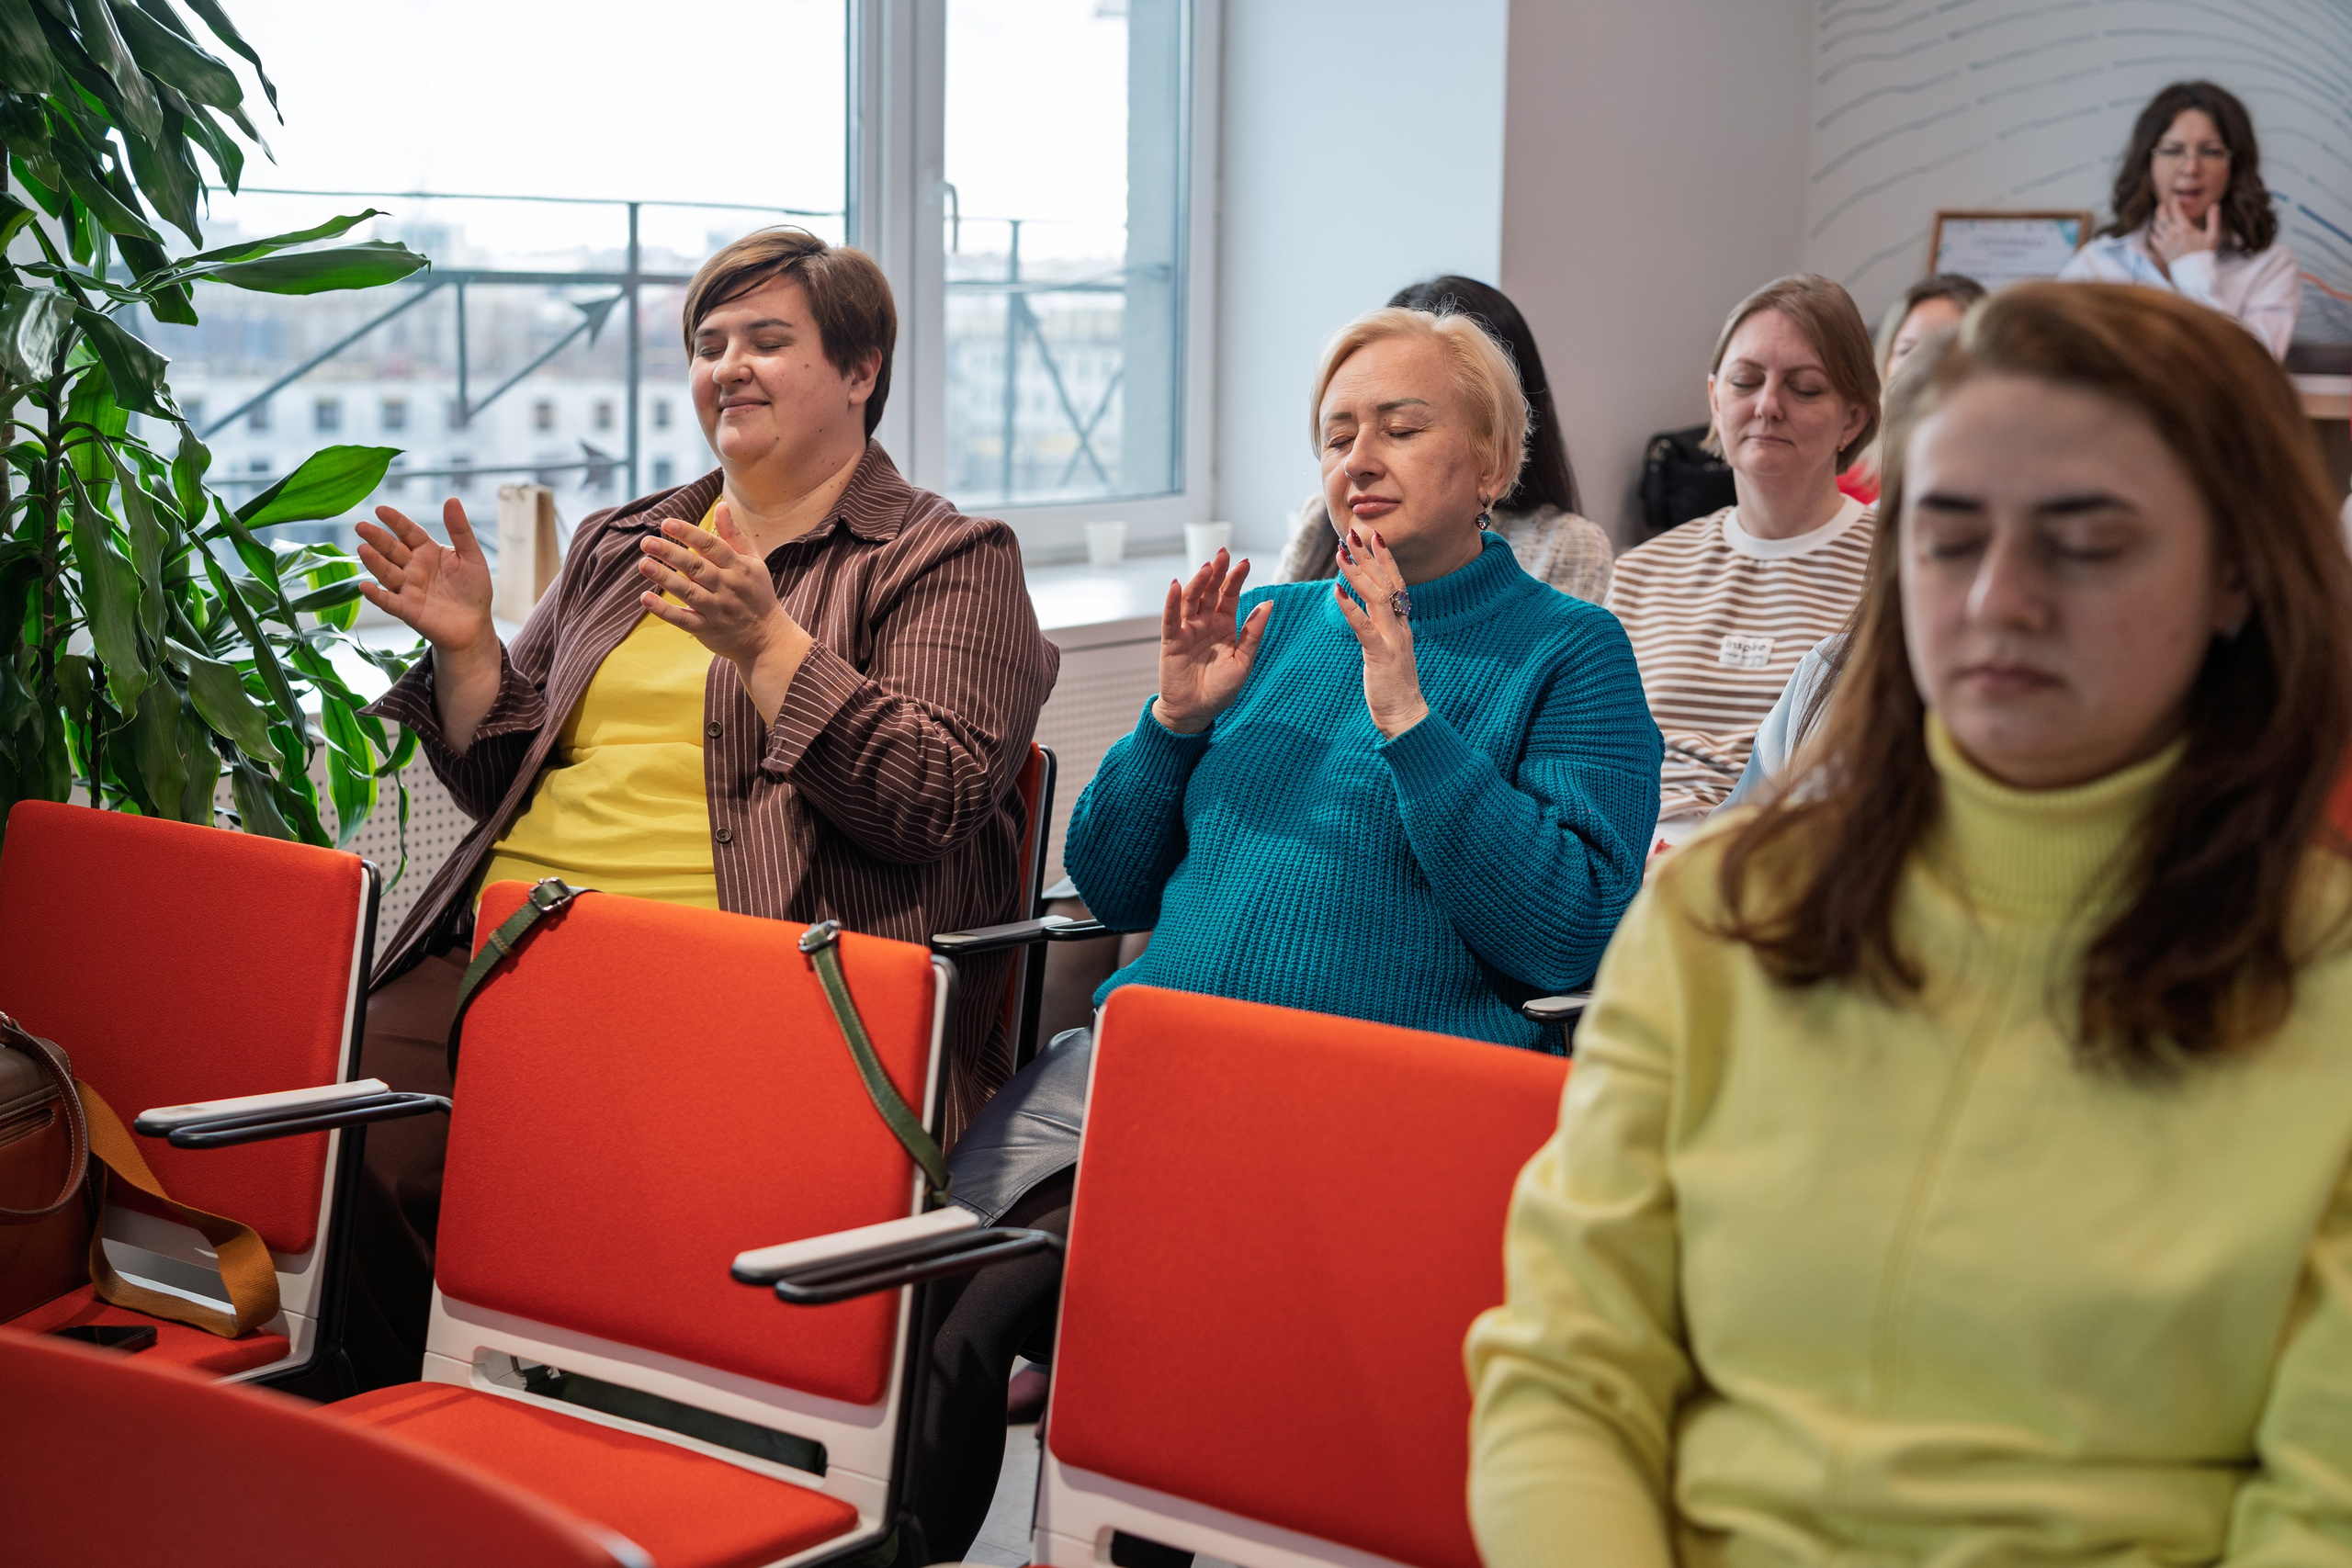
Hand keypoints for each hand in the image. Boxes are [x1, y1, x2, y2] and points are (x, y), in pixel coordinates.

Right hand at [354, 499, 494, 656]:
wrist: (475, 625)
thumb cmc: (473, 589)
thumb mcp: (471, 556)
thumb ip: (460, 530)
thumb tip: (451, 499)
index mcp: (427, 551)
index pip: (408, 532)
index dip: (395, 521)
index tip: (380, 510)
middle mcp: (412, 567)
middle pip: (392, 550)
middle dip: (377, 538)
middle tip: (361, 526)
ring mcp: (407, 588)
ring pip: (387, 573)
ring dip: (374, 562)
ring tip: (363, 549)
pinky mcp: (407, 610)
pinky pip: (389, 601)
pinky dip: (377, 595)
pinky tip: (365, 587)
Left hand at [636, 497, 814, 722]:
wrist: (767, 639)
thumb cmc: (757, 594)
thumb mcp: (753, 562)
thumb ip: (734, 535)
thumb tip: (721, 505)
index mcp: (739, 567)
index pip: (712, 546)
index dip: (689, 533)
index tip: (666, 523)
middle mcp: (728, 587)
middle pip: (696, 567)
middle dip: (671, 553)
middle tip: (646, 542)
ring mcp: (717, 610)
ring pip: (688, 592)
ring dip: (664, 578)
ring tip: (643, 564)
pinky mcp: (706, 629)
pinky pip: (683, 619)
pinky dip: (664, 610)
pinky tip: (645, 598)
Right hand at [1152, 548, 1269, 734]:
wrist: (1196, 712)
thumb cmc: (1221, 689)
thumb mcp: (1244, 660)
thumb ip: (1253, 632)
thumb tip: (1269, 603)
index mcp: (1224, 625)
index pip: (1229, 596)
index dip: (1236, 579)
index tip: (1245, 563)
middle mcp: (1205, 623)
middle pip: (1210, 591)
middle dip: (1217, 572)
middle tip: (1223, 554)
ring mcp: (1187, 631)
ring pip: (1191, 600)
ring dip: (1198, 582)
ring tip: (1206, 567)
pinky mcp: (1171, 642)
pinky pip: (1171, 619)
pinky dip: (1172, 602)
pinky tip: (1175, 585)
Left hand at [1332, 527, 1429, 738]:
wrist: (1406, 716)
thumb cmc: (1394, 686)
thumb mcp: (1390, 650)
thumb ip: (1383, 629)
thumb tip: (1370, 612)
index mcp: (1402, 624)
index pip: (1395, 583)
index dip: (1385, 559)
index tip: (1375, 536)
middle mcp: (1400, 627)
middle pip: (1386, 583)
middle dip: (1369, 557)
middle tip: (1354, 532)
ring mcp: (1393, 640)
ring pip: (1376, 599)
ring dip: (1357, 574)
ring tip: (1340, 554)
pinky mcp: (1381, 656)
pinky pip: (1364, 628)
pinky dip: (1350, 608)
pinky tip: (1336, 593)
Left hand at [2149, 198, 2220, 270]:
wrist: (2195, 271)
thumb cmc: (2205, 253)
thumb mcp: (2213, 235)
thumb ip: (2213, 219)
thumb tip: (2214, 205)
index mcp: (2185, 229)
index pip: (2175, 210)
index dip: (2174, 202)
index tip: (2174, 198)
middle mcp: (2173, 234)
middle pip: (2161, 216)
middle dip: (2161, 208)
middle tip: (2163, 205)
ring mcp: (2165, 242)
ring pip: (2156, 226)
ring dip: (2158, 220)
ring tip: (2162, 217)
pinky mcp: (2161, 250)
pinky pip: (2153, 238)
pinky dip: (2154, 232)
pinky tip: (2157, 231)